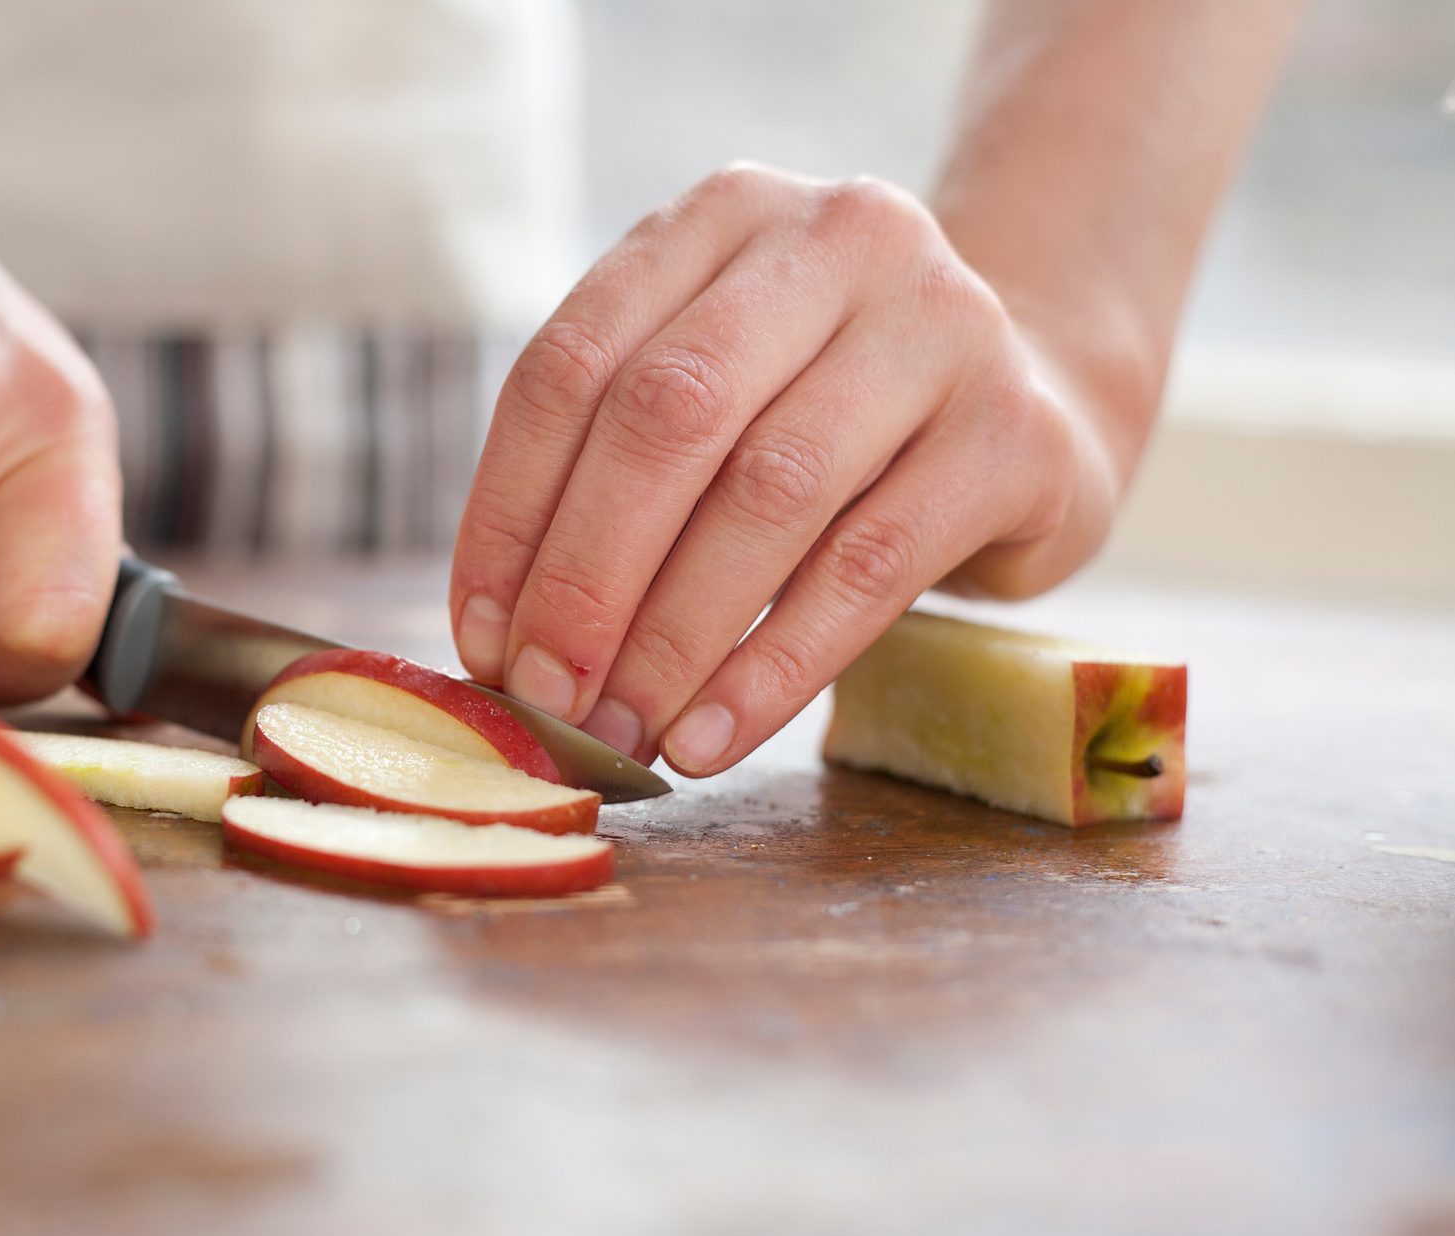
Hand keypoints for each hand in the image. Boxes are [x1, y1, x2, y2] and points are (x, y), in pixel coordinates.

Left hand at [449, 163, 1122, 774]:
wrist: (1038, 408)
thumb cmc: (829, 426)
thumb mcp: (718, 405)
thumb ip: (611, 481)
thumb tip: (504, 645)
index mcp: (722, 217)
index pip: (572, 364)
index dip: (508, 513)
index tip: (479, 639)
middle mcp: (836, 238)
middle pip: (667, 417)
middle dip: (586, 578)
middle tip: (547, 696)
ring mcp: (941, 323)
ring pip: (769, 492)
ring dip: (673, 636)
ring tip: (623, 731)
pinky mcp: (1015, 431)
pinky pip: (868, 568)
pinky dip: (772, 667)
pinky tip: (711, 736)